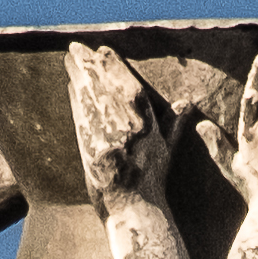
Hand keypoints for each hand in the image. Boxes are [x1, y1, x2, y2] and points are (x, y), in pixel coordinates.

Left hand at [65, 42, 179, 212]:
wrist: (134, 212)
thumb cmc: (150, 183)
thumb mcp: (167, 152)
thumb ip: (174, 125)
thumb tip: (187, 102)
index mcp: (151, 128)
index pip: (132, 89)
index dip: (117, 68)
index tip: (104, 50)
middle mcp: (134, 132)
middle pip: (109, 90)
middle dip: (92, 66)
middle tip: (76, 47)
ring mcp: (114, 142)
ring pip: (94, 100)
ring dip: (80, 77)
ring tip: (69, 58)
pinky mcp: (96, 153)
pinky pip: (84, 119)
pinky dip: (76, 100)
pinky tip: (70, 85)